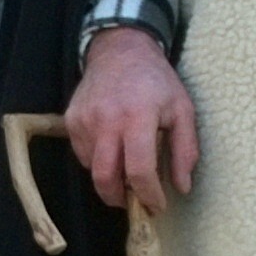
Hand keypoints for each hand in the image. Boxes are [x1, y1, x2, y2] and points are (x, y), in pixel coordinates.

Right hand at [66, 25, 199, 210]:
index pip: (139, 169)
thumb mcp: (182, 110)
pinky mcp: (70, 120)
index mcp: (139, 117)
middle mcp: (107, 120)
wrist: (119, 51)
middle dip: (120, 198)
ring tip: (126, 170)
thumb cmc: (156, 81)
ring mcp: (84, 120)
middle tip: (134, 201)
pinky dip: (97, 161)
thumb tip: (182, 187)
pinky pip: (82, 154)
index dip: (148, 195)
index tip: (157, 205)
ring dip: (110, 178)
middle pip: (106, 177)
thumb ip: (185, 150)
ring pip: (92, 168)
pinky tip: (112, 149)